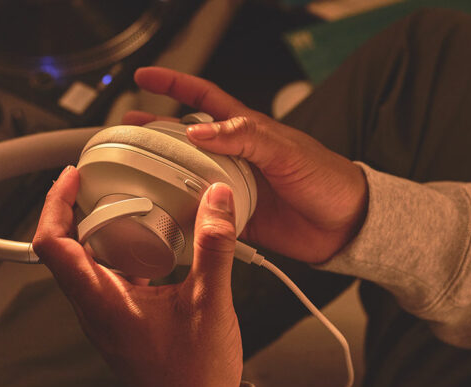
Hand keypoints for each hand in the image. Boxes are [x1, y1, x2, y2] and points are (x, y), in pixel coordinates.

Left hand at [32, 166, 242, 386]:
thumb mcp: (210, 303)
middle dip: (77, 211)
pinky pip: (107, 278)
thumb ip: (214, 247)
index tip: (71, 179)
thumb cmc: (195, 375)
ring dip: (99, 232)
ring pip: (86, 264)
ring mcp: (104, 317)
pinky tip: (151, 244)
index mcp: (101, 302)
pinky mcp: (119, 322)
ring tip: (128, 206)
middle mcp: (94, 309)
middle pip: (64, 250)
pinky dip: (120, 253)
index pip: (52, 246)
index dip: (54, 205)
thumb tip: (217, 200)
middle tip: (101, 182)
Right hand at [125, 67, 367, 263]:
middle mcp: (234, 156)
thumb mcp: (285, 149)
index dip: (173, 84)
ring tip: (134, 173)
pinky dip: (182, 212)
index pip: (202, 98)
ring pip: (187, 175)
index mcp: (246, 130)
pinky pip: (200, 212)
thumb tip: (197, 131)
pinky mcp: (234, 216)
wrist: (345, 225)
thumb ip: (243, 137)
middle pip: (184, 138)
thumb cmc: (326, 178)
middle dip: (154, 131)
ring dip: (162, 173)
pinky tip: (165, 213)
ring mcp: (232, 186)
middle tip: (126, 132)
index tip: (145, 76)